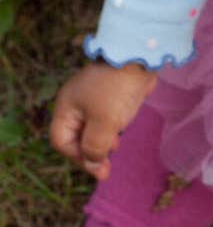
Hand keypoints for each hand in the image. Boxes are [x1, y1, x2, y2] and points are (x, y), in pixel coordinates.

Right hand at [50, 61, 156, 180]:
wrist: (137, 57)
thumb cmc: (116, 90)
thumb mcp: (104, 123)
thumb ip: (95, 146)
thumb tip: (93, 164)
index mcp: (66, 108)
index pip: (61, 141)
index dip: (77, 157)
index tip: (98, 167)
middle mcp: (75, 103)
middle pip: (75, 136)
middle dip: (90, 153)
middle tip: (106, 168)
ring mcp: (92, 98)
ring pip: (90, 128)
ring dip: (101, 142)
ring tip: (115, 149)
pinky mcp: (108, 95)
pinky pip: (103, 118)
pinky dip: (109, 130)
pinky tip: (120, 134)